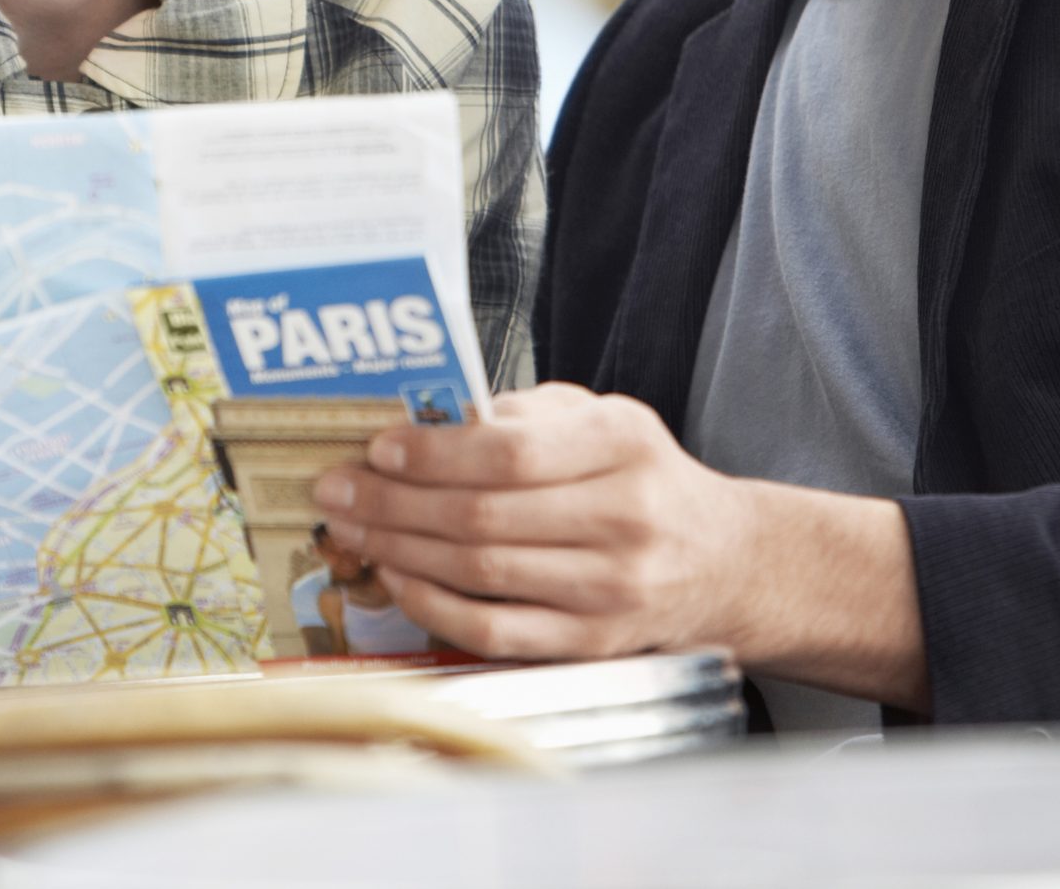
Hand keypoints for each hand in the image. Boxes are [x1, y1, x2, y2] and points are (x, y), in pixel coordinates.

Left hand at [312, 382, 928, 708]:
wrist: (723, 562)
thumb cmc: (640, 477)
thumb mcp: (600, 418)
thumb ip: (521, 415)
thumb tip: (424, 421)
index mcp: (621, 445)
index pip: (509, 454)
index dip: (433, 454)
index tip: (378, 446)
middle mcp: (622, 520)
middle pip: (482, 517)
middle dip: (393, 502)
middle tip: (336, 488)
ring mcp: (609, 591)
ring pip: (480, 575)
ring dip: (399, 550)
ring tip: (352, 528)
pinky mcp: (592, 644)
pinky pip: (494, 631)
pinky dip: (434, 605)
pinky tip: (397, 575)